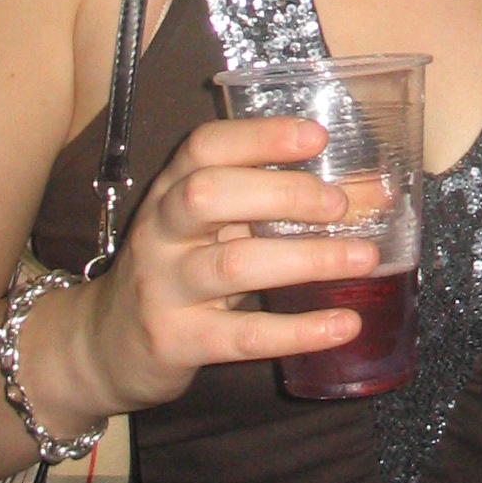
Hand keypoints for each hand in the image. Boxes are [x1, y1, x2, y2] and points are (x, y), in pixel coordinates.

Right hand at [62, 118, 376, 418]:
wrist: (104, 345)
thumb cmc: (179, 269)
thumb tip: (377, 192)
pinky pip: (242, 336)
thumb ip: (278, 205)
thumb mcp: (216, 227)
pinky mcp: (176, 342)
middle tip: (340, 204)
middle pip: (209, 195)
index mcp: (171, 190)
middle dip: (282, 193)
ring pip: (233, 265)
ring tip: (363, 257)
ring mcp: (163, 288)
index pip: (205, 147)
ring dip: (306, 258)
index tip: (317, 137)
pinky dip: (298, 330)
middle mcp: (160, 232)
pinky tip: (344, 323)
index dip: (260, 137)